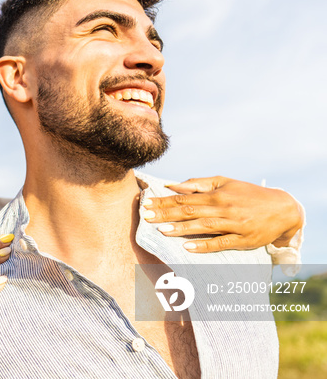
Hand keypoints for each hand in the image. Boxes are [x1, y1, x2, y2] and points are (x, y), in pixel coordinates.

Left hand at [142, 176, 303, 252]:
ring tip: (161, 230)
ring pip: (202, 226)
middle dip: (166, 214)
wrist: (283, 209)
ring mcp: (233, 224)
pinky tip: (187, 247)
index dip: (164, 201)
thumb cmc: (248, 194)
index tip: (146, 203)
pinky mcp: (243, 240)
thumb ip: (198, 183)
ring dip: (180, 229)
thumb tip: (173, 185)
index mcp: (216, 194)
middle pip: (189, 211)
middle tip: (146, 217)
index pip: (184, 197)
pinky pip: (220, 243)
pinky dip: (204, 245)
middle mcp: (223, 208)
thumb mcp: (225, 182)